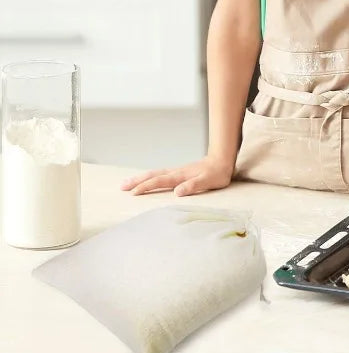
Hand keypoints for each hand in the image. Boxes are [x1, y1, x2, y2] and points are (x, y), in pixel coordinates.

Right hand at [120, 155, 234, 196]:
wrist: (223, 159)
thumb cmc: (217, 173)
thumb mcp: (208, 181)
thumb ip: (194, 185)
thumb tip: (178, 192)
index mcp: (181, 175)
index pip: (160, 181)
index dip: (147, 187)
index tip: (134, 193)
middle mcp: (176, 172)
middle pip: (153, 175)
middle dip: (137, 181)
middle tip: (122, 187)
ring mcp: (177, 171)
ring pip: (155, 174)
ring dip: (141, 178)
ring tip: (127, 183)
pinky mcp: (180, 172)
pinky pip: (161, 174)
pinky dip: (150, 177)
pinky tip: (147, 180)